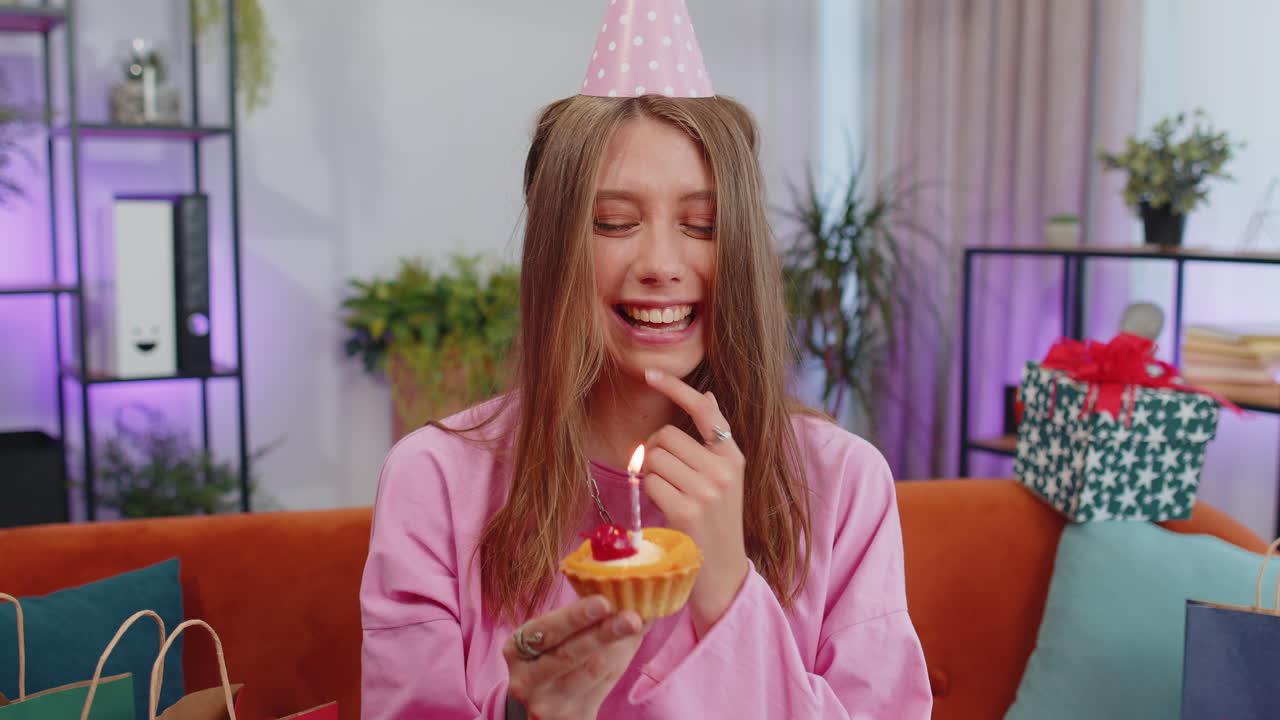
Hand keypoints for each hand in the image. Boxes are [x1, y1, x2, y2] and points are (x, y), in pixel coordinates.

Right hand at [504, 595, 648, 719]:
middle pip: (569, 654)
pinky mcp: (571, 719)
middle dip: (603, 633)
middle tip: (631, 617)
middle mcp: (526, 680)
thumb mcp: (557, 637)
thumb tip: (628, 589)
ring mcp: (547, 704)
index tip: (603, 602)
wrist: (548, 707)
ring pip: (591, 671)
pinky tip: (633, 643)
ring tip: (638, 624)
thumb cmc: (556, 658)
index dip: (574, 616)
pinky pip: (604, 688)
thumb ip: (587, 614)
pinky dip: (622, 662)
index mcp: (517, 649)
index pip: (546, 631)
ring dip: (620, 646)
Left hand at [641, 368, 749, 636]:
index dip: (675, 387)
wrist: (722, 574)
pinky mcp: (687, 510)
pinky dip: (649, 494)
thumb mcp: (725, 478)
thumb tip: (707, 395)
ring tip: (668, 495)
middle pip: (665, 436)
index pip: (704, 409)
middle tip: (667, 478)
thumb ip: (714, 441)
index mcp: (733, 456)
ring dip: (650, 474)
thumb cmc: (717, 523)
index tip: (650, 373)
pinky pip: (650, 483)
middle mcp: (724, 469)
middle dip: (655, 453)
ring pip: (654, 458)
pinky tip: (664, 510)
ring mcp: (707, 490)